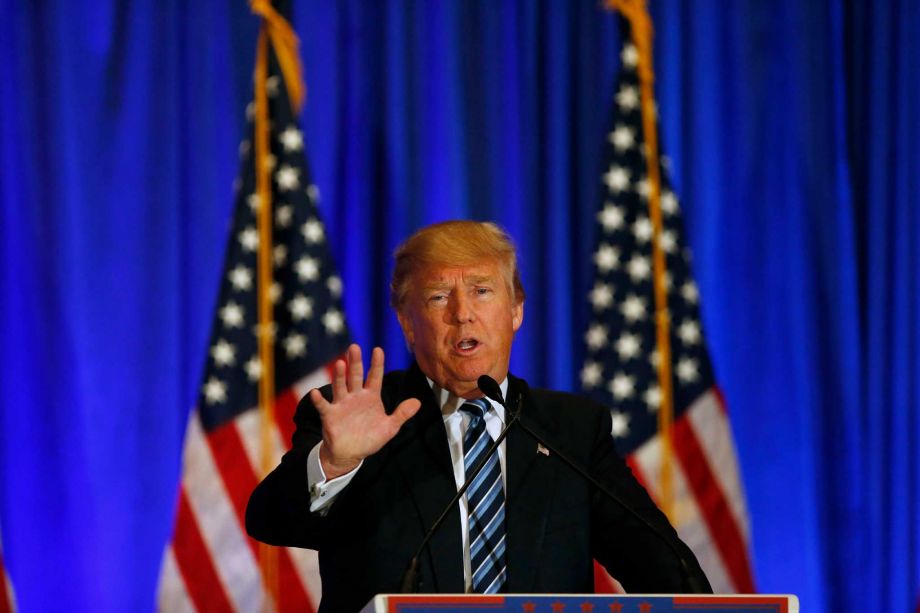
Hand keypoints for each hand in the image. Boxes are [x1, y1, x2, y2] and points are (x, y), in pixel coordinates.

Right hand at [309, 344, 420, 478]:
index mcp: (371, 397)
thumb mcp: (389, 427)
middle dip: (355, 362)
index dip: (377, 364)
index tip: (378, 350)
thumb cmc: (369, 438)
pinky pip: (323, 406)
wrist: (350, 454)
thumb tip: (418, 402)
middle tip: (355, 347)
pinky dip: (319, 400)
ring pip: (340, 386)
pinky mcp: (330, 415)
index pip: (374, 377)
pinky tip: (315, 392)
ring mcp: (342, 404)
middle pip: (355, 376)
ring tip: (340, 363)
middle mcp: (355, 396)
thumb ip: (402, 414)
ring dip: (339, 376)